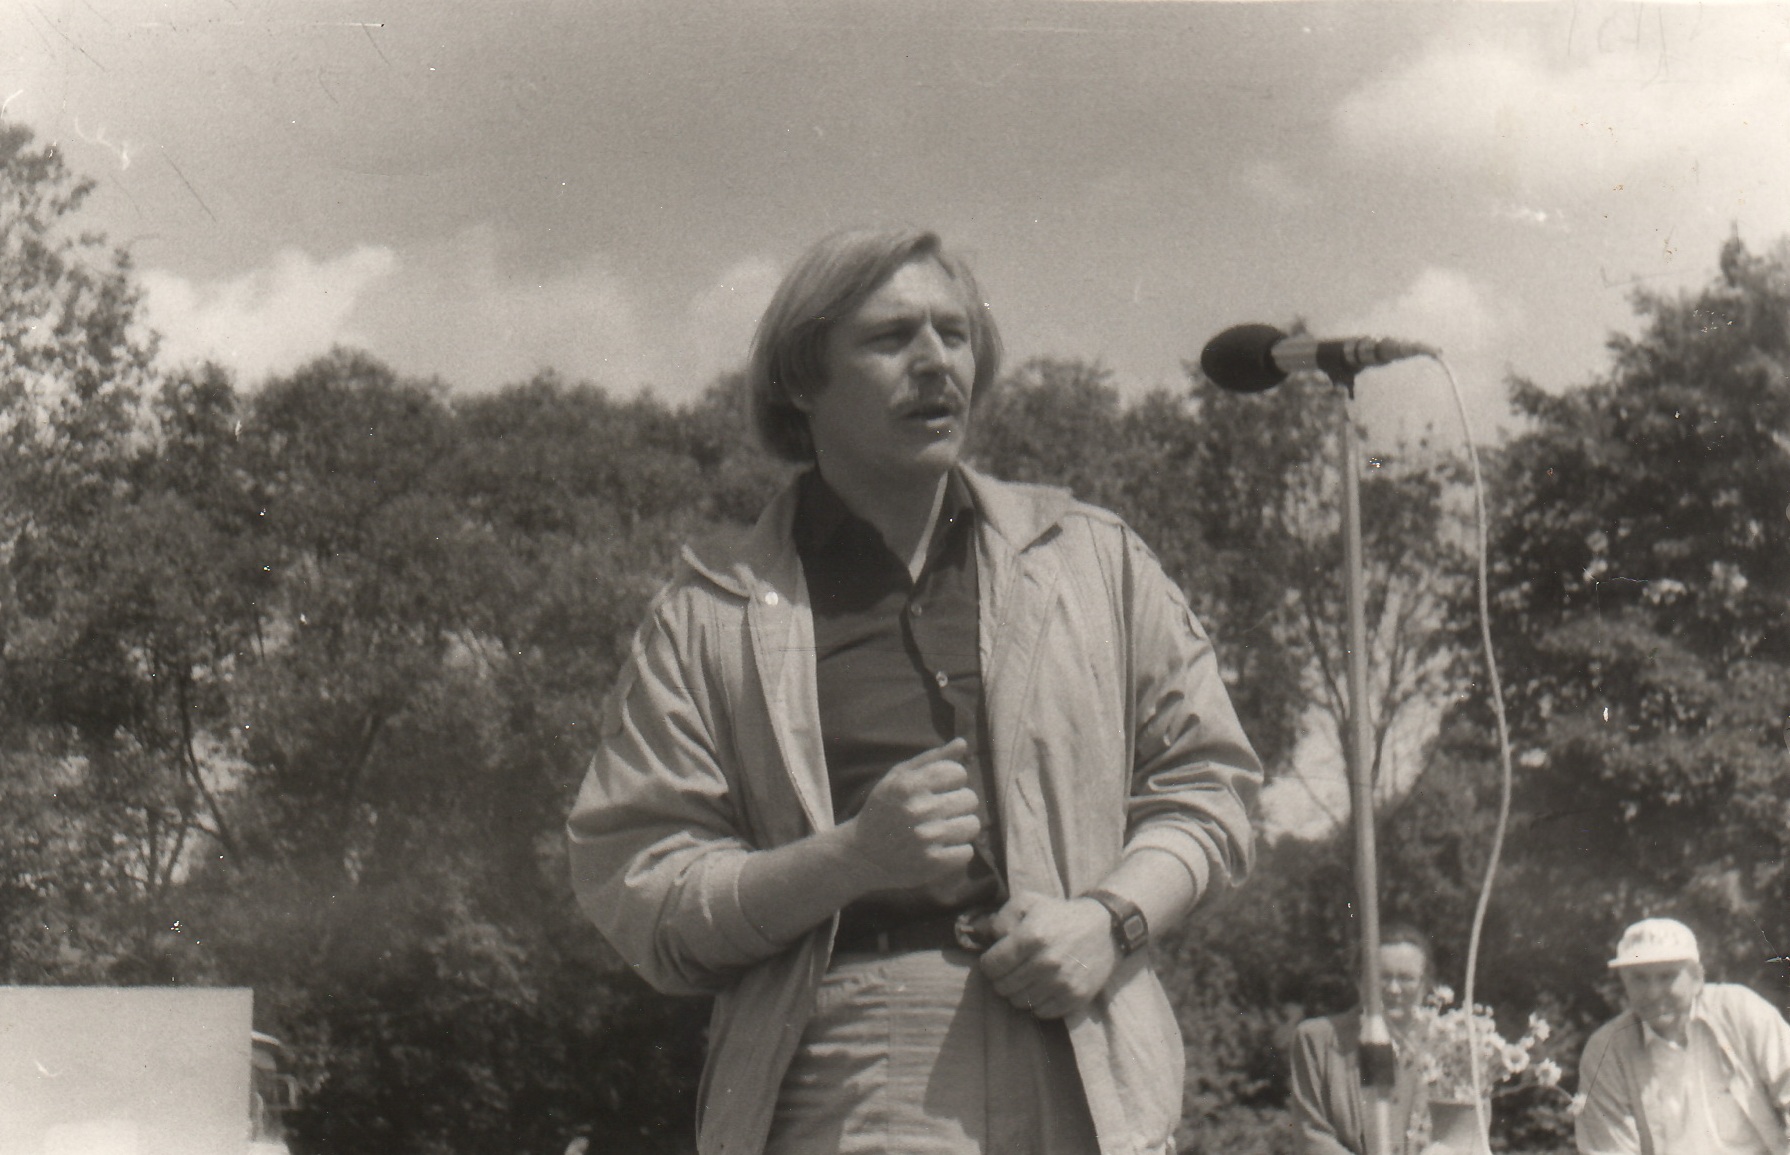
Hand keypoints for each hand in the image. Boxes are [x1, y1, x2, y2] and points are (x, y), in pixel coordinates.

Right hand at [844, 738, 980, 890]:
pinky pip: (967, 852)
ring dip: (960, 827)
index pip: (958, 773)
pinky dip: (956, 851)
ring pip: (973, 825)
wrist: (861, 853)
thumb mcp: (898, 777)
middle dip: (957, 803)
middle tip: (938, 812)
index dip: (950, 781)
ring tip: (942, 830)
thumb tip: (962, 743)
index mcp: (909, 785)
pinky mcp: (932, 863)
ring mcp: (926, 838)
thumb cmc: (884, 809)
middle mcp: (918, 810)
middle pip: (970, 799)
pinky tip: (939, 848)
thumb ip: (932, 759)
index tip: (936, 790)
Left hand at [978, 891, 1119, 1019]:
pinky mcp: (1075, 997)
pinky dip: (1037, 1003)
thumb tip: (986, 939)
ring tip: (1026, 978)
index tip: (995, 960)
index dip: (988, 964)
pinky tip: (1042, 987)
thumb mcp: (1028, 902)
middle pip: (1003, 987)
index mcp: (1031, 937)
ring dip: (1018, 992)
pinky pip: (1041, 1013)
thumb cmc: (1059, 914)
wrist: (1104, 928)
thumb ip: (1000, 918)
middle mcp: (1046, 962)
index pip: (992, 966)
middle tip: (1010, 970)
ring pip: (1020, 1002)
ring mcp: (1062, 982)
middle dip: (1001, 979)